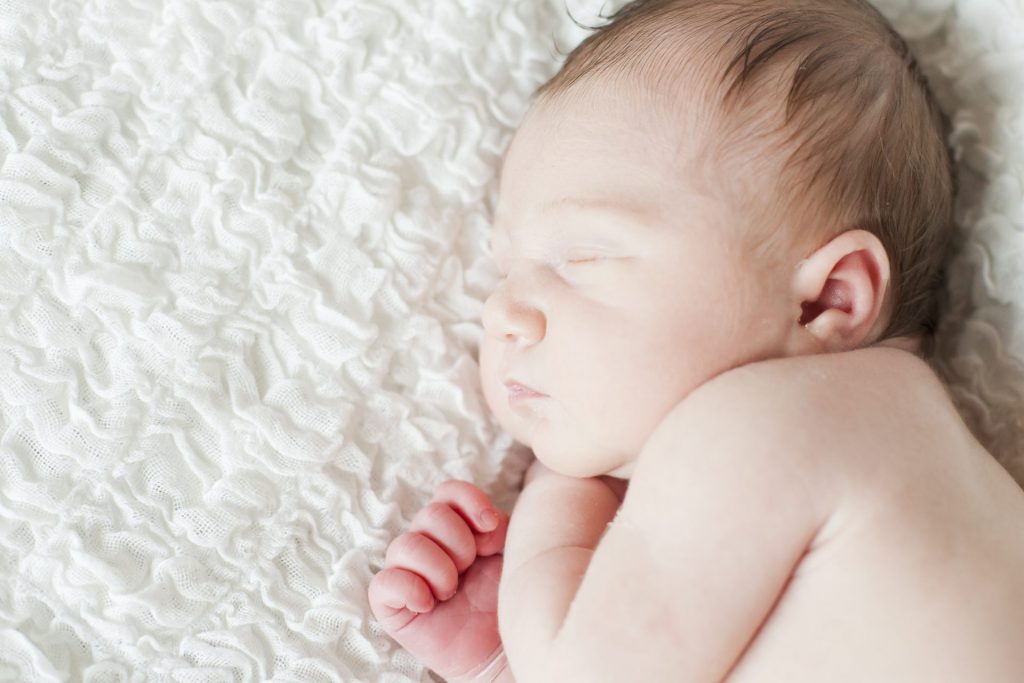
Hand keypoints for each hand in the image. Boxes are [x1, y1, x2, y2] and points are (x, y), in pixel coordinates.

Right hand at [368, 481, 510, 681]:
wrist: (504, 648)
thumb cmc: (507, 599)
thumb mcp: (512, 552)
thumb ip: (499, 525)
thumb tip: (484, 518)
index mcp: (457, 528)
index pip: (447, 492)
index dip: (467, 500)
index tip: (489, 526)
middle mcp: (429, 545)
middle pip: (429, 514)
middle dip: (458, 541)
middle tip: (471, 568)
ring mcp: (408, 573)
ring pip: (404, 545)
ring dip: (437, 567)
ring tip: (453, 590)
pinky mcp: (393, 605)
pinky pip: (383, 584)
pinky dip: (408, 588)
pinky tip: (430, 603)